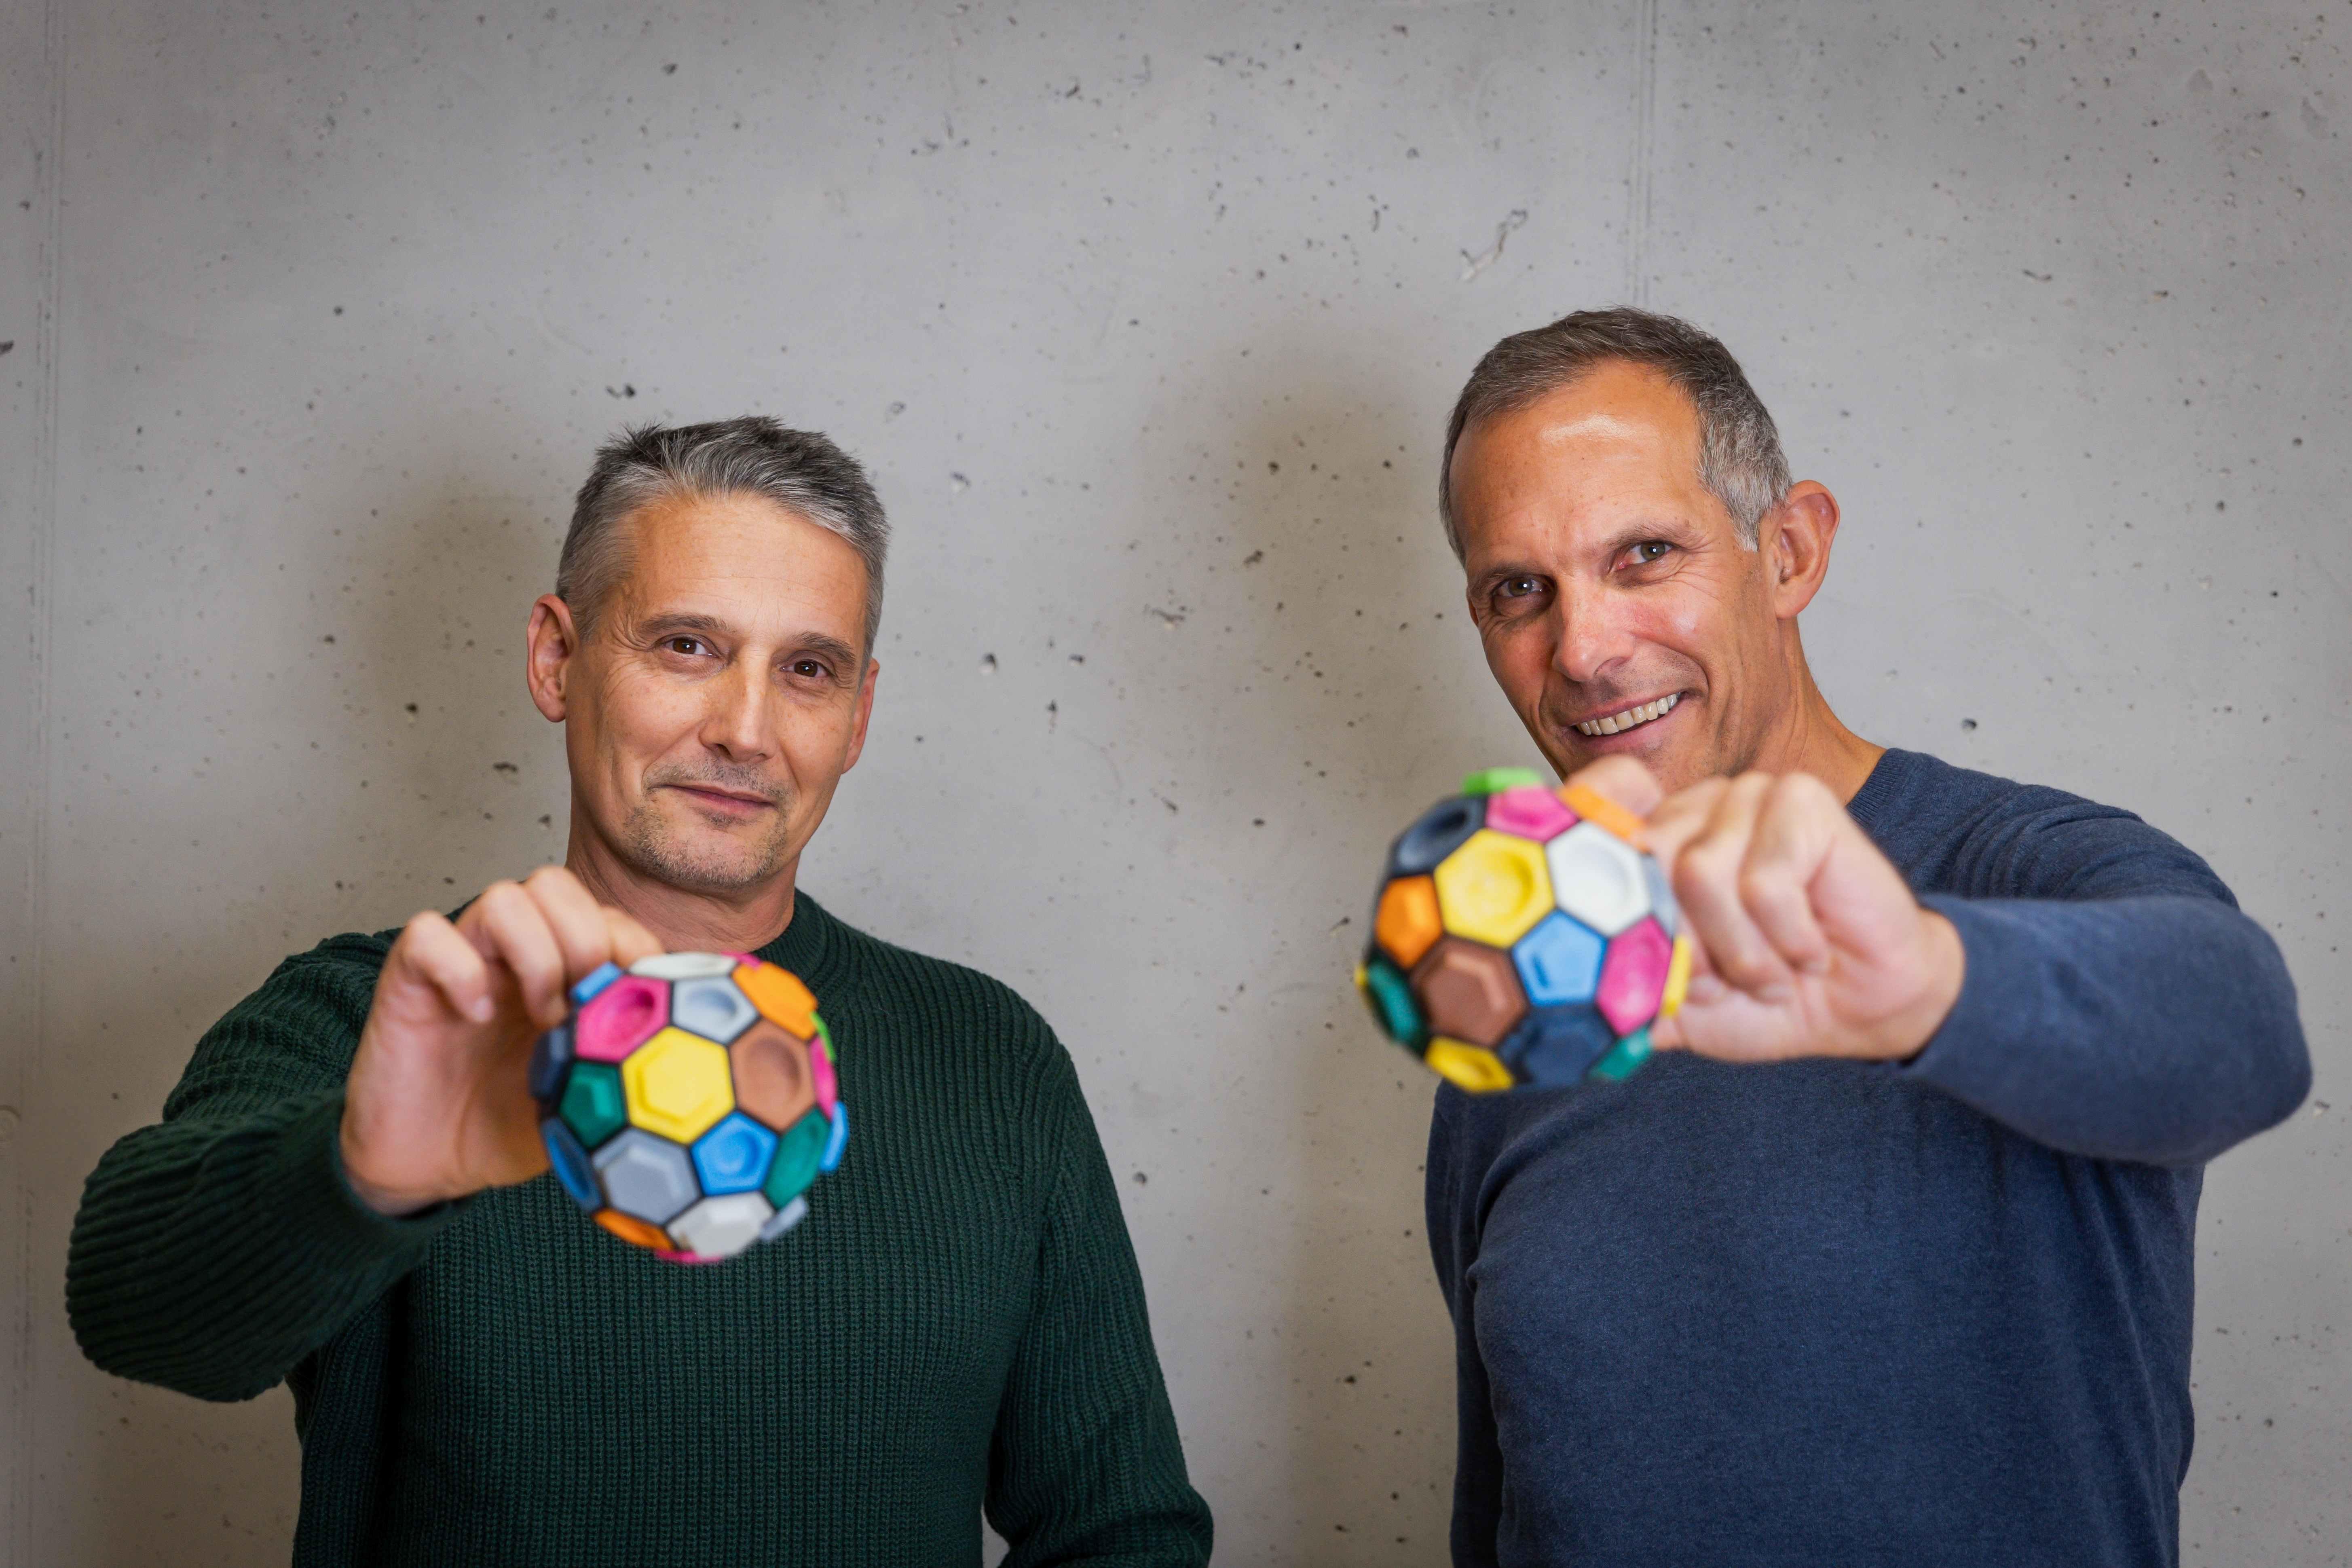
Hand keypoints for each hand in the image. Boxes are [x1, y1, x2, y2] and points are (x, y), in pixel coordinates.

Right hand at [340, 866, 661, 1214]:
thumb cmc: (507, 1125)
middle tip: (586, 1007)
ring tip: (541, 1016)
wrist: (428, 1164)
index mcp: (562, 970)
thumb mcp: (586, 1099)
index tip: (639, 1000)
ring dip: (534, 953)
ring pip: (503, 897)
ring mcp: (463, 959)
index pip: (608, 915)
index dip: (632, 946)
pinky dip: (459, 968)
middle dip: (586, 939)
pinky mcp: (408, 977)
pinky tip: (476, 1014)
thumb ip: (628, 1067)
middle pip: (556, 886)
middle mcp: (513, 953)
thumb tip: (690, 1060)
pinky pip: (428, 933)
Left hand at [1567, 757, 1964, 1063]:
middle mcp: (1692, 807)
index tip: (1616, 931)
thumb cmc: (1770, 995)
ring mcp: (1746, 795)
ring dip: (1738, 952)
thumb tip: (1555, 1007)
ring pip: (1699, 873)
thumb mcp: (1678, 1006)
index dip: (1593, 868)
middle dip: (1679, 947)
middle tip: (1718, 983)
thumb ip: (1622, 996)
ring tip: (1769, 974)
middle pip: (1641, 864)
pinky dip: (1787, 938)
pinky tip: (1810, 950)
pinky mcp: (1802, 800)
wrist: (1865, 1006)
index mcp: (1655, 839)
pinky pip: (1765, 882)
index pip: (1592, 812)